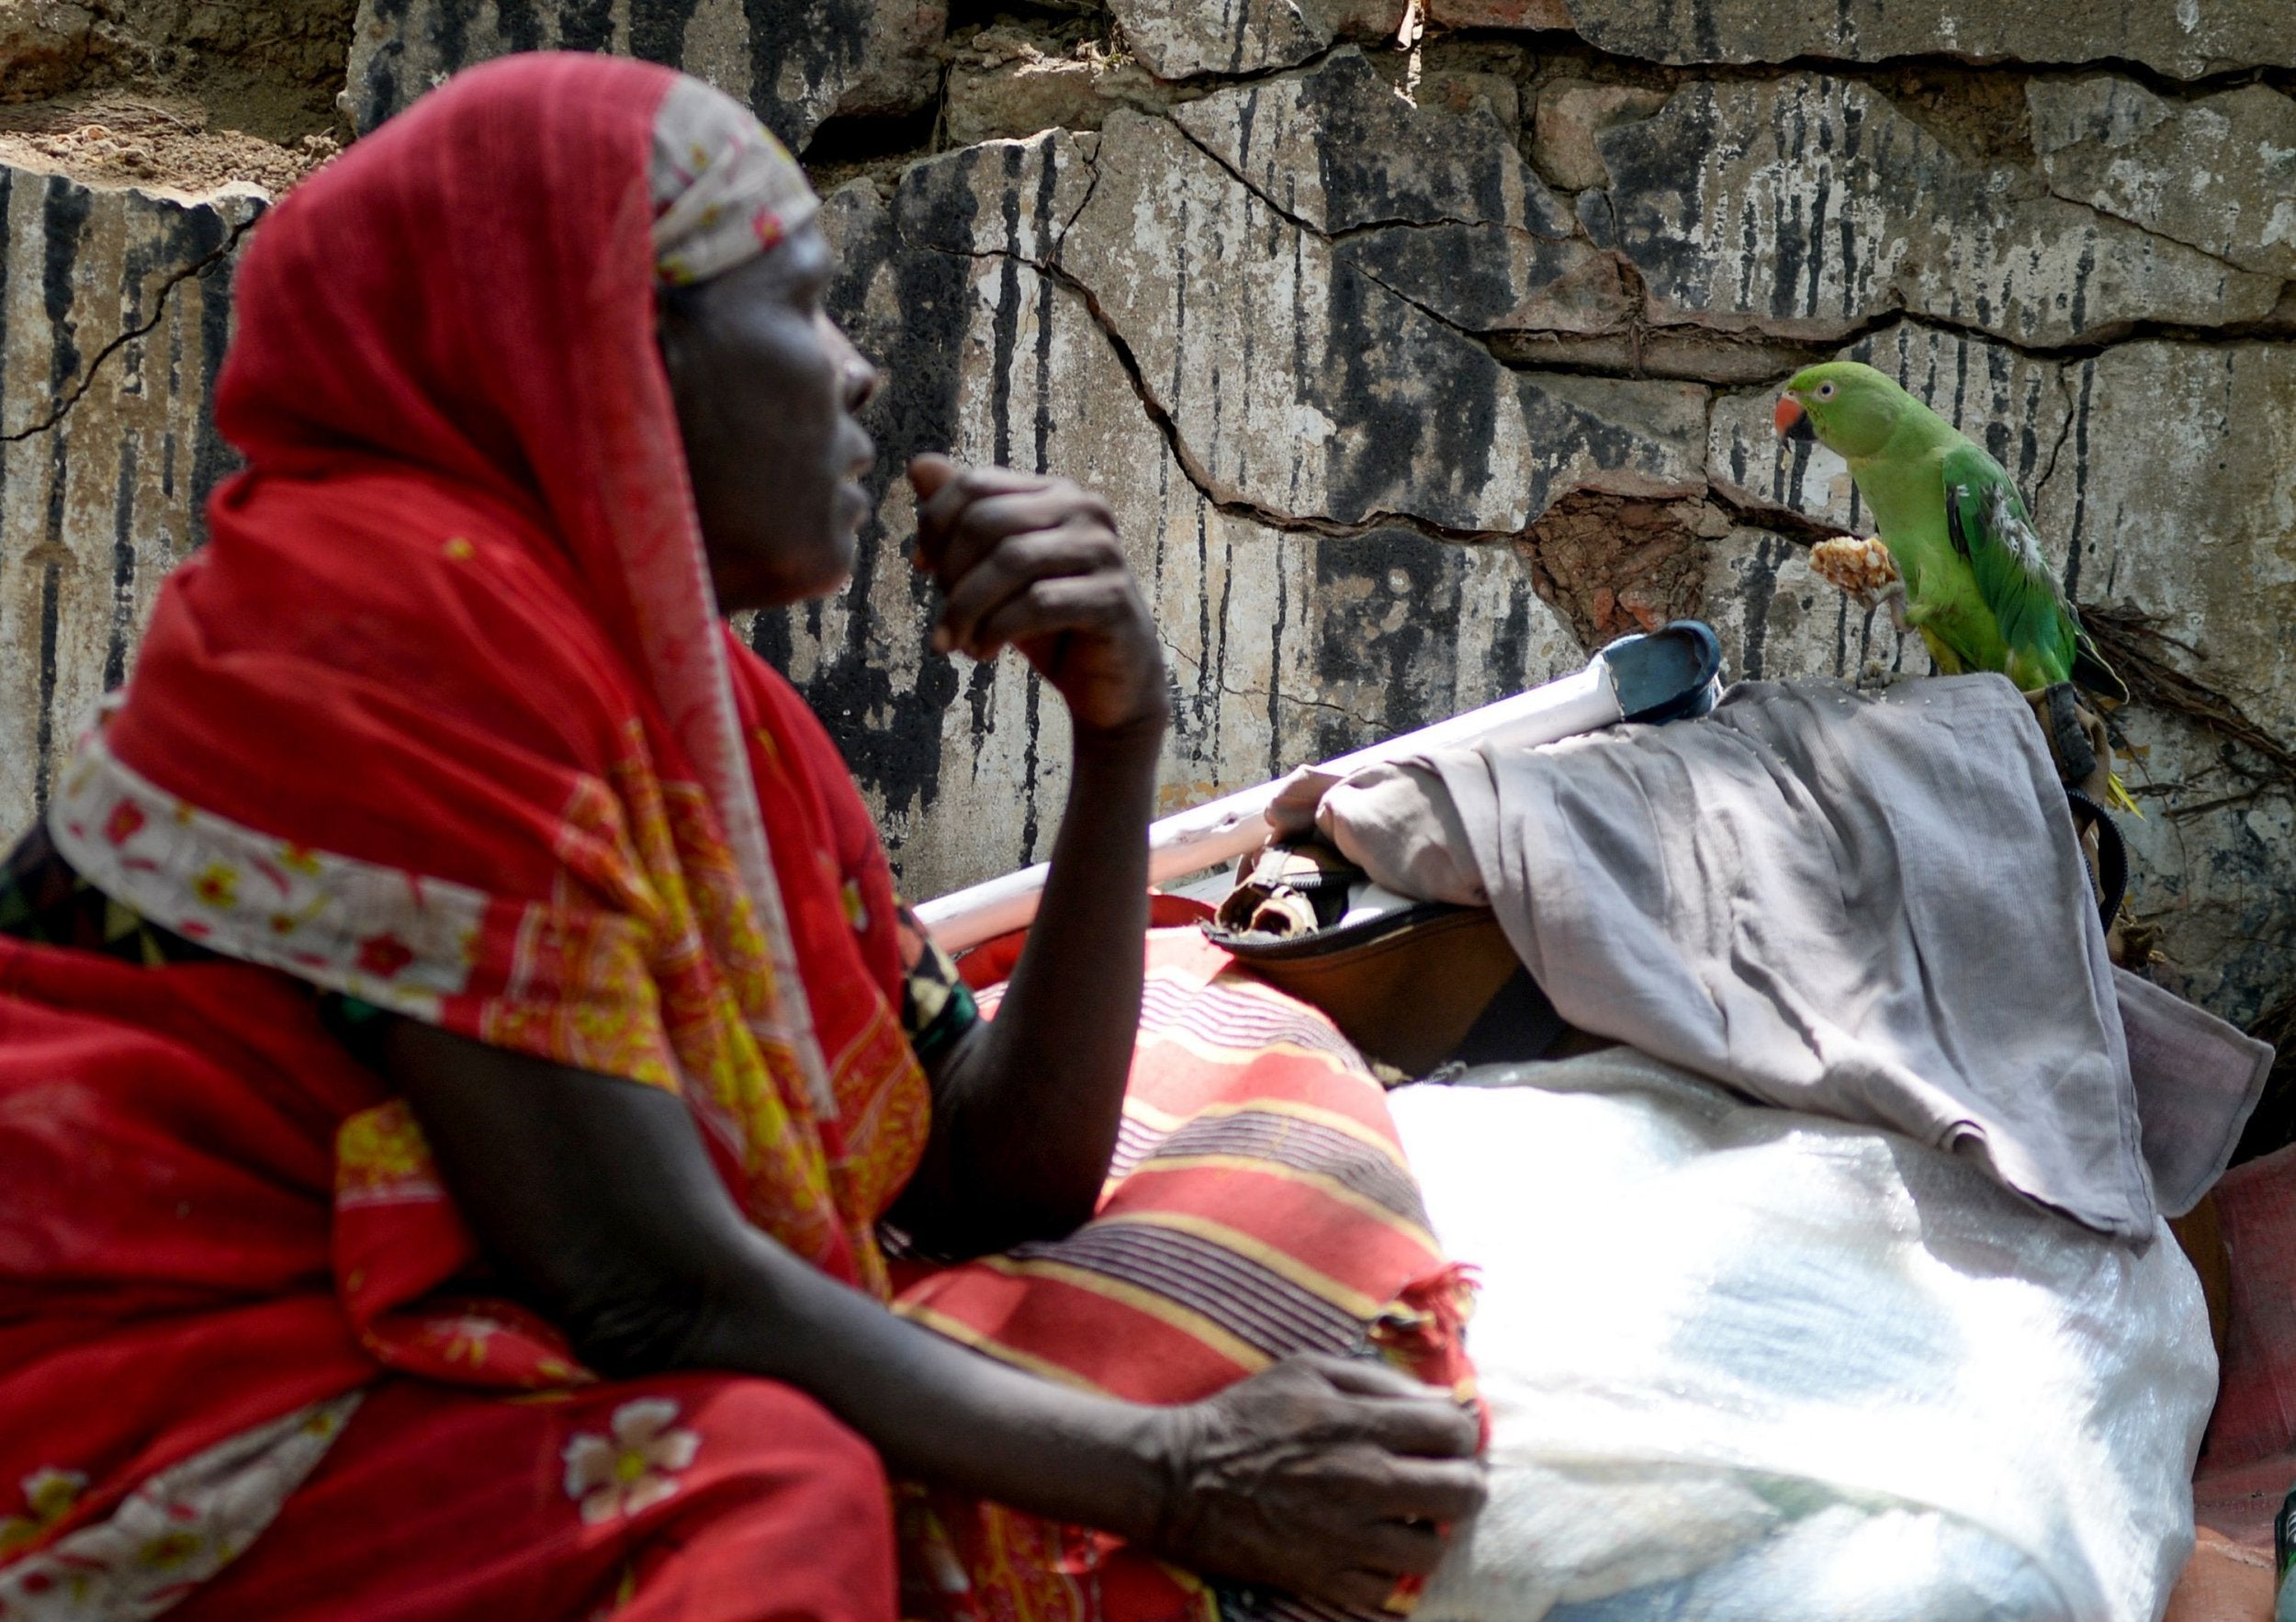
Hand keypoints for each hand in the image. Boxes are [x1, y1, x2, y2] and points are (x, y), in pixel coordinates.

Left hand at [910, 455, 1168, 741]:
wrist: (1111, 682)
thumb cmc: (1051, 622)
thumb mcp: (998, 570)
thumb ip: (965, 519)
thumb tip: (919, 463)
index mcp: (1055, 493)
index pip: (976, 484)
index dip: (935, 524)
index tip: (922, 567)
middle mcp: (1084, 510)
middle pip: (986, 522)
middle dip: (950, 574)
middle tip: (944, 620)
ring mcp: (1103, 552)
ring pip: (1010, 561)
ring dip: (967, 609)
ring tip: (958, 643)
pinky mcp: (1111, 598)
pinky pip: (1037, 603)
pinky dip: (997, 630)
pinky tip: (984, 652)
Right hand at [1145, 1355, 1484, 1608]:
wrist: (1179, 1479)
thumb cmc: (1244, 1416)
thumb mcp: (1306, 1371)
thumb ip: (1377, 1380)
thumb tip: (1443, 1396)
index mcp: (1360, 1424)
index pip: (1454, 1430)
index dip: (1460, 1430)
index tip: (1444, 1435)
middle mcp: (1364, 1482)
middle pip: (1463, 1492)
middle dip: (1464, 1481)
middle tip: (1441, 1478)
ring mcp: (1347, 1537)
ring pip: (1433, 1548)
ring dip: (1428, 1530)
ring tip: (1406, 1517)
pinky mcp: (1324, 1578)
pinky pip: (1388, 1589)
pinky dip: (1388, 1570)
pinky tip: (1372, 1547)